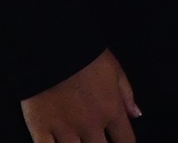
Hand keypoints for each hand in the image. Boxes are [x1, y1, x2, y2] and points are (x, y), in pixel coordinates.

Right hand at [20, 48, 140, 142]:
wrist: (51, 45)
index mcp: (110, 110)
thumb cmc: (84, 54)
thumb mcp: (114, 69)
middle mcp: (90, 124)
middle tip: (96, 140)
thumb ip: (126, 94)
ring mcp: (65, 129)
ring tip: (79, 142)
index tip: (119, 142)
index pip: (126, 141)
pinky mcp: (41, 129)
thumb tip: (136, 114)